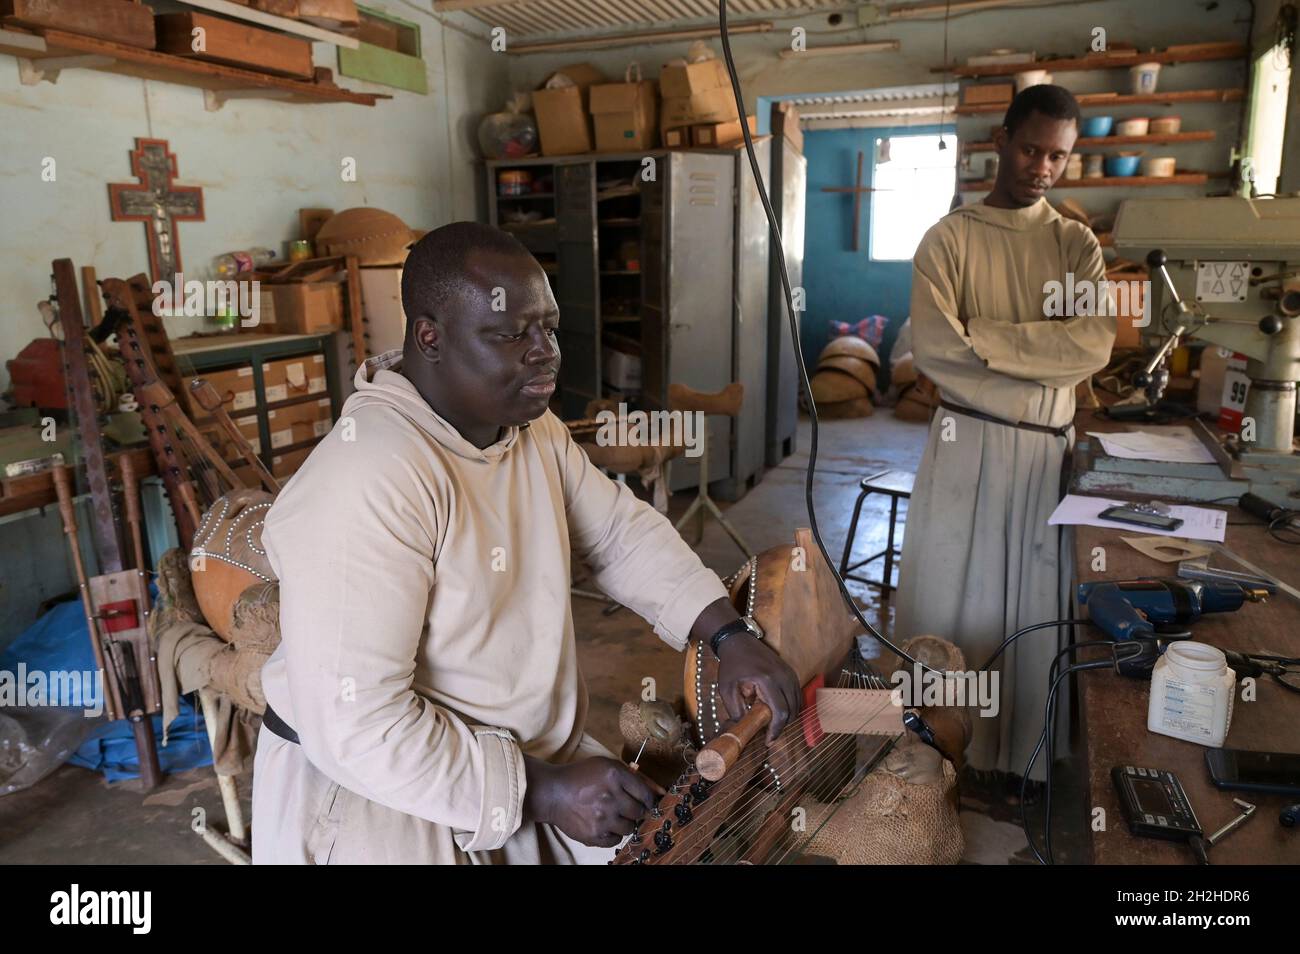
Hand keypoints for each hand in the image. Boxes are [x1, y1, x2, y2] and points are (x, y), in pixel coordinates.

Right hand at [522, 756, 659, 847]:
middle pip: (639, 812)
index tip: (644, 802)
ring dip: (624, 823)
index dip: (647, 799)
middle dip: (635, 810)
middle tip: (625, 808)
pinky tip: (603, 824)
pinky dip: (612, 834)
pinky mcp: (594, 835)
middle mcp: (611, 797)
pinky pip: (615, 840)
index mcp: (615, 775)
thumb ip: (632, 776)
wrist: (552, 793)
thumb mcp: (606, 765)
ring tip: (612, 815)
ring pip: (630, 828)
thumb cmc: (581, 776)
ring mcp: (603, 818)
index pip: (645, 794)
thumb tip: (659, 790)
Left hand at [715, 634, 801, 741]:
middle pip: (792, 710)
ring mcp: (790, 673)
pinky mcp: (791, 673)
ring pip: (797, 704)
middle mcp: (783, 676)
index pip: (780, 712)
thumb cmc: (731, 665)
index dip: (776, 730)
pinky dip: (790, 706)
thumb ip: (736, 712)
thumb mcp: (727, 690)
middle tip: (768, 733)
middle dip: (782, 725)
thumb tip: (744, 732)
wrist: (738, 641)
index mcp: (767, 680)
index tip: (768, 741)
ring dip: (787, 717)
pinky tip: (776, 710)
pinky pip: (797, 695)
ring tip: (771, 722)